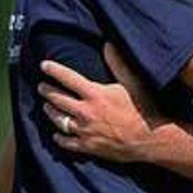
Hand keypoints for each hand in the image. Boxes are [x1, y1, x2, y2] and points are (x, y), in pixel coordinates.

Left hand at [37, 44, 161, 162]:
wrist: (150, 139)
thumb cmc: (145, 109)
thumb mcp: (134, 83)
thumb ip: (119, 64)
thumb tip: (109, 45)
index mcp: (96, 94)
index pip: (68, 78)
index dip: (54, 70)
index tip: (44, 65)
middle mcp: (86, 112)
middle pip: (57, 99)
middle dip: (47, 91)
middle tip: (42, 87)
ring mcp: (84, 130)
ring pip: (58, 120)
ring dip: (50, 111)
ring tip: (47, 107)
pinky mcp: (87, 146)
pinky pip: (65, 141)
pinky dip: (59, 136)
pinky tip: (57, 134)